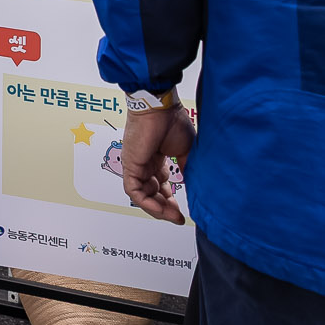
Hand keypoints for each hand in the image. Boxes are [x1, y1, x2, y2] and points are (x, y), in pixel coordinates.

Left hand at [120, 104, 194, 223]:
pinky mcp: (130, 165)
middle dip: (165, 208)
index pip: (161, 186)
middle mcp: (144, 164)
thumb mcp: (185, 151)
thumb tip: (194, 187)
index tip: (181, 212)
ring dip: (158, 209)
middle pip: (151, 193)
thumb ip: (187, 170)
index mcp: (156, 159)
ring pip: (142, 196)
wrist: (159, 106)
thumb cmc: (171, 120)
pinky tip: (162, 209)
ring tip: (173, 216)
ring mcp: (136, 165)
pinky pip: (134, 191)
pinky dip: (147, 203)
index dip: (170, 200)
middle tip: (178, 218)